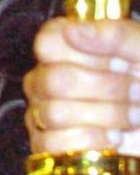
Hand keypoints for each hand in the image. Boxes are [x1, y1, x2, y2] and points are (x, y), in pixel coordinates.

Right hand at [25, 18, 139, 153]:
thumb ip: (116, 35)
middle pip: (53, 80)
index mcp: (68, 49)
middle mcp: (48, 77)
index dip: (84, 53)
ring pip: (53, 114)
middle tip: (136, 92)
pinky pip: (51, 144)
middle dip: (106, 90)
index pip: (47, 41)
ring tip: (131, 116)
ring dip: (106, 117)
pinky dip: (91, 142)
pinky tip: (113, 138)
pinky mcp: (48, 144)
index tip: (118, 61)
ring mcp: (43, 111)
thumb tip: (72, 30)